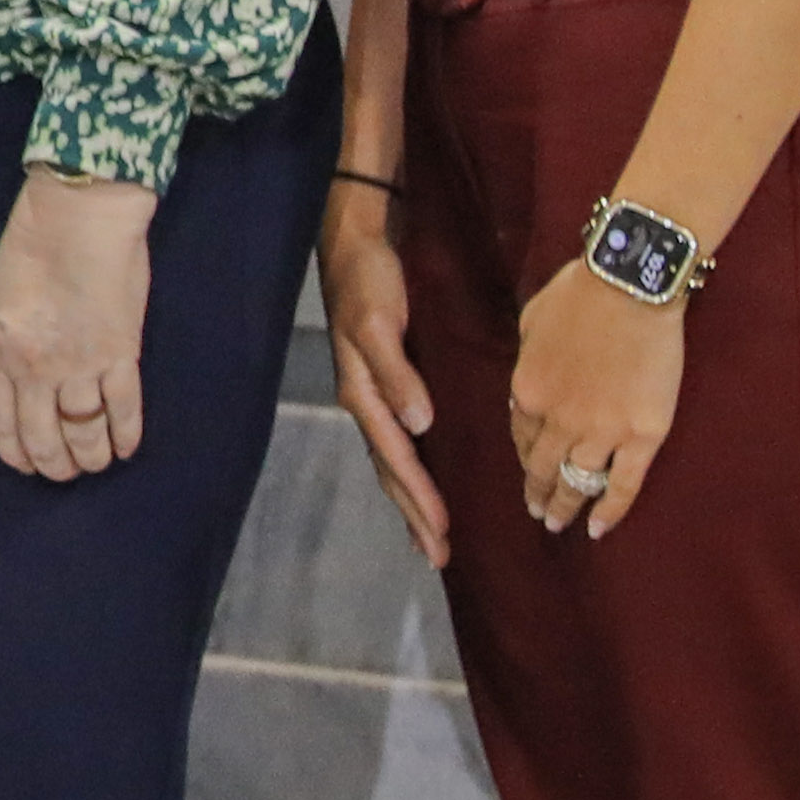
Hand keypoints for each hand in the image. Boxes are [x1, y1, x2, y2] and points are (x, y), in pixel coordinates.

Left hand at [0, 170, 155, 477]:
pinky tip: (126, 448)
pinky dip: (125, 433)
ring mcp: (78, 363)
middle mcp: (33, 366)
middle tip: (63, 473)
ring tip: (94, 465)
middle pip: (42, 434)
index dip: (13, 448)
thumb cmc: (33, 243)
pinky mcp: (120, 353)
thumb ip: (7, 341)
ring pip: (84, 430)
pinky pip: (123, 408)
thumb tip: (21, 376)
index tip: (23, 465)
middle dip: (53, 462)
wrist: (79, 214)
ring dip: (90, 456)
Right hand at [319, 195, 449, 565]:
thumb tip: (419, 424)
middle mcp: (367, 401)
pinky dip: (409, 467)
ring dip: (410, 498)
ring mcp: (374, 393)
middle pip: (389, 470)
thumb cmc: (369, 281)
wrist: (355, 242)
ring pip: (392, 459)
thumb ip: (397, 373)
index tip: (443, 534)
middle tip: (439, 556)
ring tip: (429, 534)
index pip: (395, 458)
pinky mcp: (385, 380)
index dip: (419, 497)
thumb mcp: (380, 324)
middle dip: (413, 514)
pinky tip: (424, 475)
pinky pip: (398, 438)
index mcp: (364, 393)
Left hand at [503, 254, 687, 538]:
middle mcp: (557, 420)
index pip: (521, 435)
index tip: (528, 467)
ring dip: (565, 506)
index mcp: (526, 391)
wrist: (629, 289)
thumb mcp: (532, 324)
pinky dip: (609, 512)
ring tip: (559, 524)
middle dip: (538, 492)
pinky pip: (622, 486)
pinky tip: (599, 530)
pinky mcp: (642, 437)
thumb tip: (532, 380)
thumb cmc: (579, 294)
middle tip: (537, 512)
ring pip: (577, 482)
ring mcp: (601, 432)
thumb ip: (529, 360)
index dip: (525, 455)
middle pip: (542, 466)